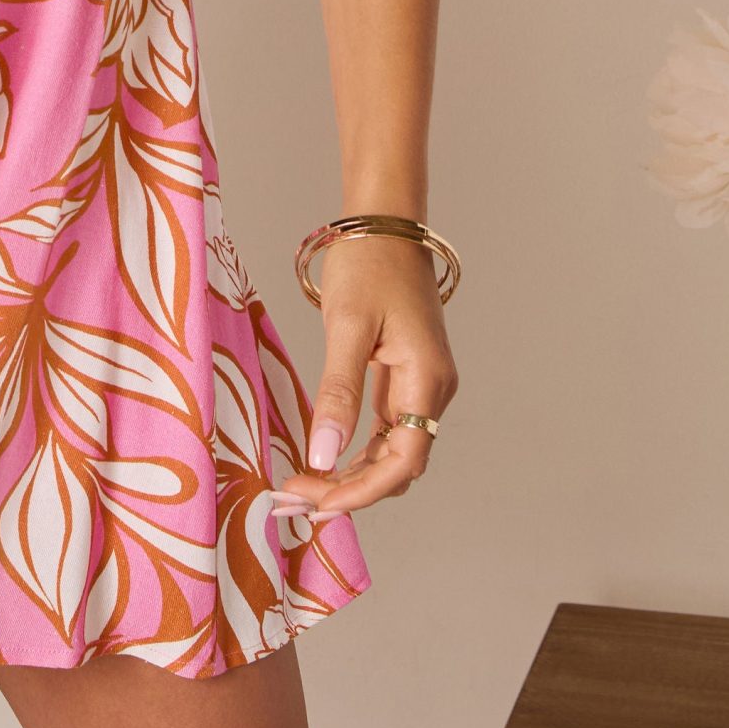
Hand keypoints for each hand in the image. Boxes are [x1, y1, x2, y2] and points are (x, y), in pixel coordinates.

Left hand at [271, 233, 456, 519]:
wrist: (386, 224)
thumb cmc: (368, 264)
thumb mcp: (347, 326)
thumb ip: (338, 393)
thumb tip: (323, 454)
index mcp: (427, 379)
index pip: (402, 461)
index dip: (361, 491)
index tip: (316, 504)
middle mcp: (433, 389)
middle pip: (399, 465)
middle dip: (350, 490)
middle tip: (295, 501)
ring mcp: (423, 384)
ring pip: (392, 452)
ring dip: (351, 474)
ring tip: (301, 486)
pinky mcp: (407, 376)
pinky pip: (386, 430)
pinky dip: (357, 450)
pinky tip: (323, 458)